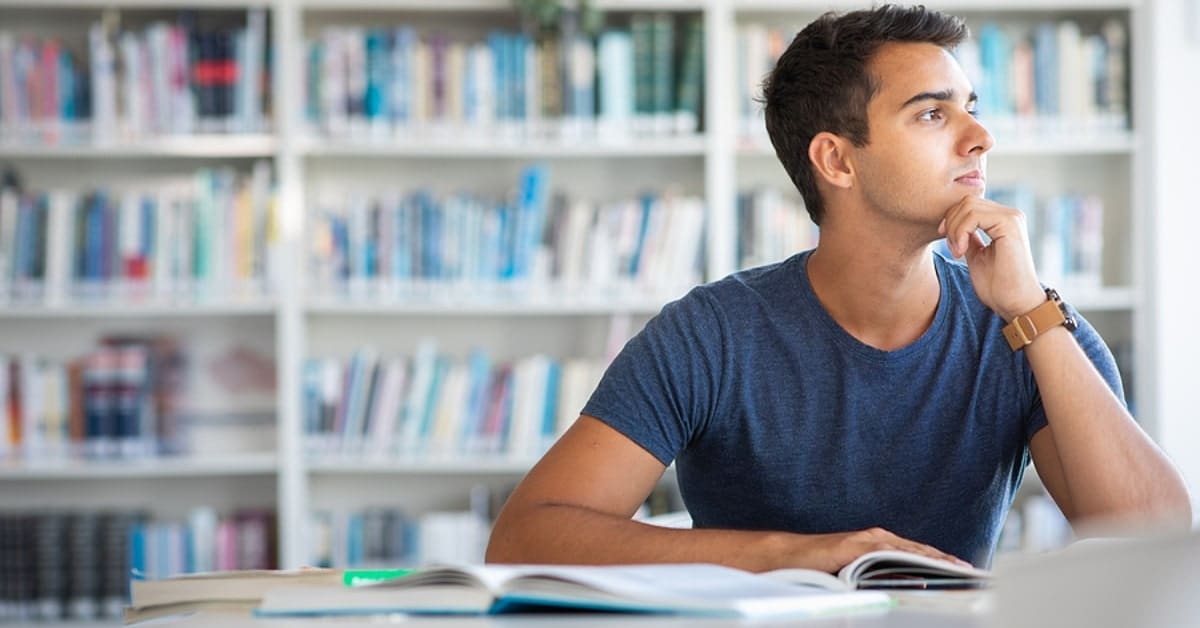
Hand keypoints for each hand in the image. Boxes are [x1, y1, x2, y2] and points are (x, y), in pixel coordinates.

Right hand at [786, 527, 972, 572]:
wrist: (789, 557)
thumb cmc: (820, 567)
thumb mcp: (858, 573)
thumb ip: (882, 575)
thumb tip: (912, 584)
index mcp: (878, 544)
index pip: (918, 553)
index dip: (943, 562)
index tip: (966, 571)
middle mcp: (877, 537)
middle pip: (920, 550)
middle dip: (947, 561)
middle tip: (974, 572)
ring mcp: (868, 540)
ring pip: (911, 549)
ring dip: (937, 560)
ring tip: (960, 571)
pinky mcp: (858, 546)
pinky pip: (890, 552)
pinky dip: (913, 558)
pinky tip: (929, 566)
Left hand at [938, 195, 1045, 320]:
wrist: (1014, 303)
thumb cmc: (997, 284)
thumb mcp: (975, 254)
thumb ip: (968, 236)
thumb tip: (953, 221)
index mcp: (1003, 220)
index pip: (969, 204)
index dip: (951, 219)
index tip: (945, 240)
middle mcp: (1010, 215)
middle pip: (967, 201)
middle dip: (950, 223)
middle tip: (952, 248)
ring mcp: (1012, 218)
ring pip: (968, 206)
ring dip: (954, 229)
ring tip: (957, 252)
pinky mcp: (1010, 225)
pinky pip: (974, 216)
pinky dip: (960, 232)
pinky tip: (961, 251)